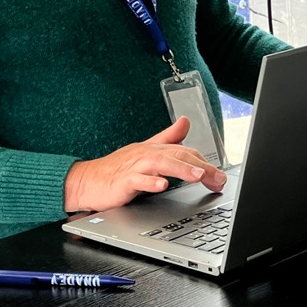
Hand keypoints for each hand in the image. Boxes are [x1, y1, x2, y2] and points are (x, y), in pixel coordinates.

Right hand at [63, 117, 226, 212]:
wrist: (86, 181)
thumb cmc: (117, 168)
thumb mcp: (146, 150)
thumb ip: (168, 137)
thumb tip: (186, 121)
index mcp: (155, 149)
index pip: (186, 152)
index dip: (205, 163)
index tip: (220, 176)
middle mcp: (146, 154)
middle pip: (178, 156)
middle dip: (201, 167)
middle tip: (218, 179)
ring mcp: (134, 167)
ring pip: (160, 164)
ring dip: (181, 169)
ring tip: (198, 176)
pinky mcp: (121, 181)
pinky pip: (136, 180)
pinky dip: (150, 182)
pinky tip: (162, 185)